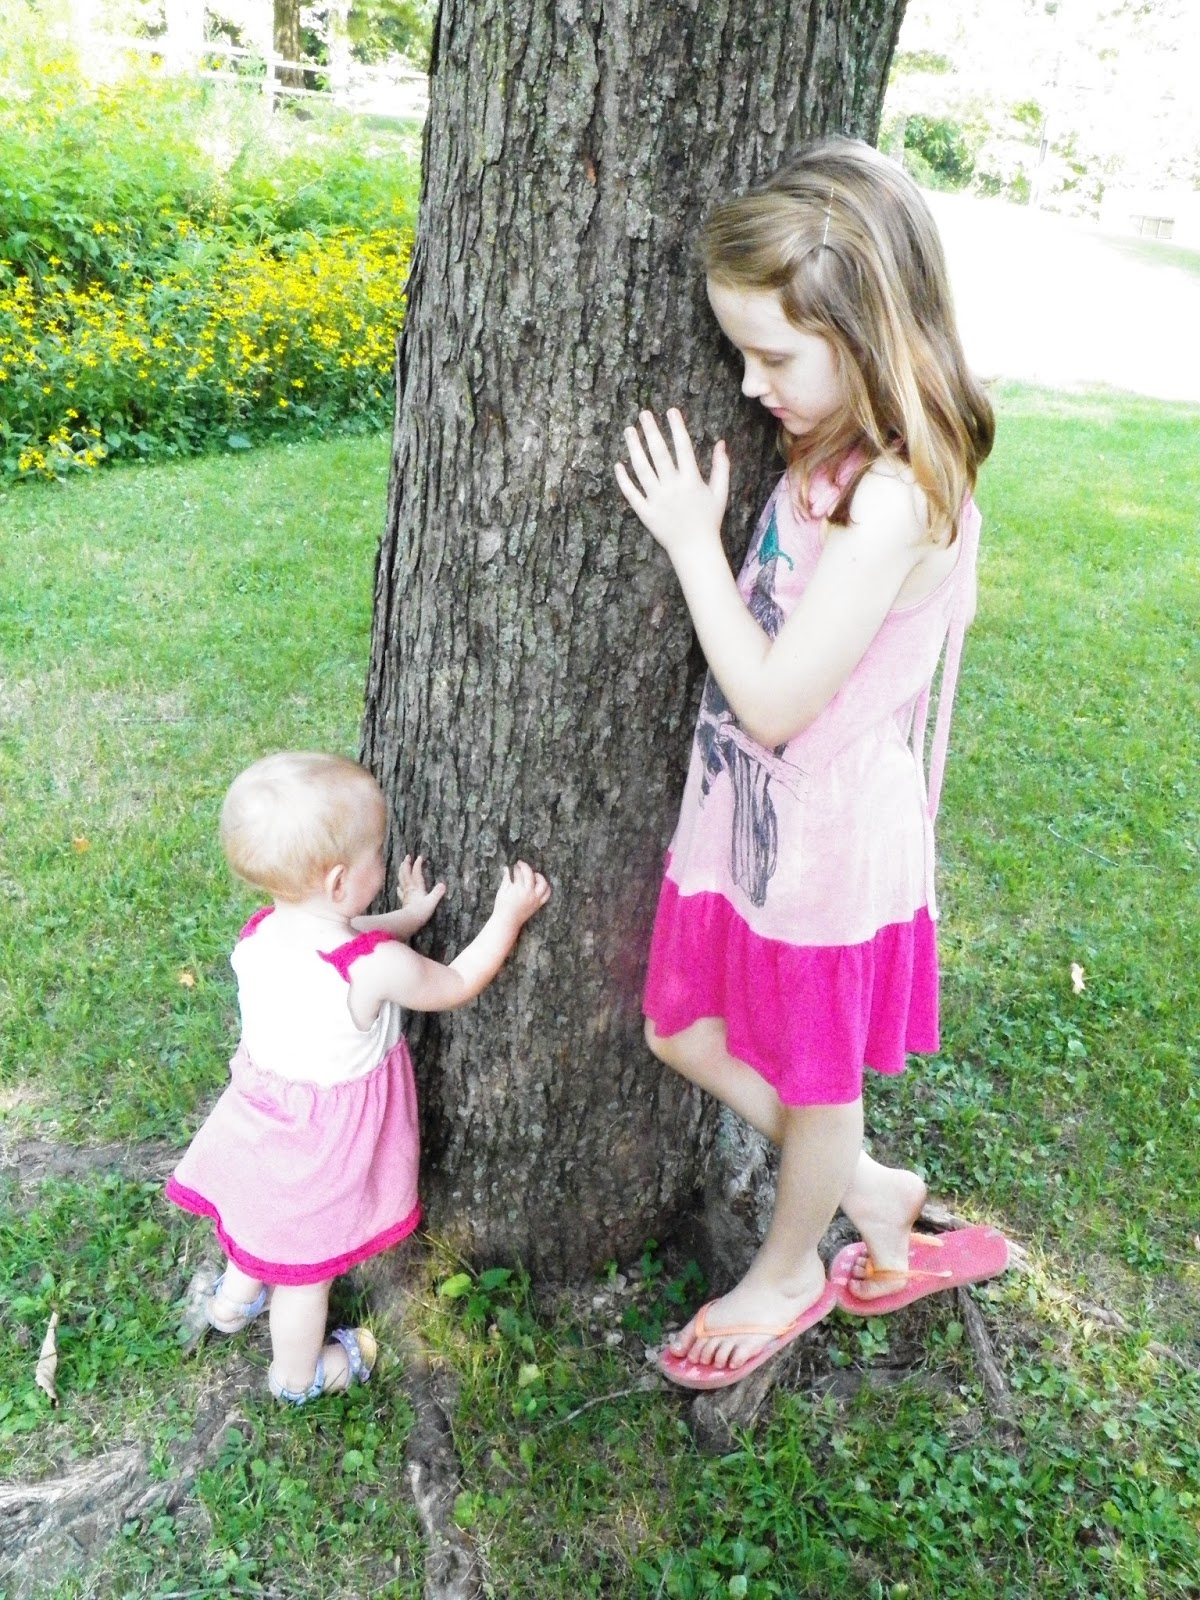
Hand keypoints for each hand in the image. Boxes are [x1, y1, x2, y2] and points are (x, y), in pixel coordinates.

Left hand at [398, 855, 445, 927]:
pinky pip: (401, 892)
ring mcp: (406, 894)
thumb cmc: (421, 912)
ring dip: (401, 872)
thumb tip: (443, 884)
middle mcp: (410, 889)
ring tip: (401, 866)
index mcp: (417, 887)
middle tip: (407, 856)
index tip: (419, 856)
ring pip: (402, 880)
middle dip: (406, 864)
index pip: (416, 873)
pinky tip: (399, 886)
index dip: (417, 864)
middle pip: (406, 874)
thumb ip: (437, 893)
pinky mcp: (404, 901)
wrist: (409, 921)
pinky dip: (400, 887)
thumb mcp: (431, 902)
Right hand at [493, 861, 551, 928]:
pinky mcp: (538, 904)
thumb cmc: (502, 906)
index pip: (520, 873)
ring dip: (539, 877)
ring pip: (543, 884)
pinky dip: (546, 888)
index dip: (517, 867)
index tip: (515, 865)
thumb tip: (506, 868)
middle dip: (526, 868)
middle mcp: (529, 893)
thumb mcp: (502, 891)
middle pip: (531, 875)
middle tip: (521, 866)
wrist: (507, 921)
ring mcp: (535, 899)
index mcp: (518, 889)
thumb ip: (506, 878)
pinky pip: (547, 894)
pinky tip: (540, 884)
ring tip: (533, 875)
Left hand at [614, 408, 729, 555]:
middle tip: (643, 413)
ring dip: (634, 448)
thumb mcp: (720, 493)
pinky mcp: (645, 513)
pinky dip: (624, 479)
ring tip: (629, 430)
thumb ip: (721, 467)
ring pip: (642, 469)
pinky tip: (618, 464)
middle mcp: (673, 488)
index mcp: (692, 481)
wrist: (695, 549)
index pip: (683, 447)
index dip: (677, 427)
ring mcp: (657, 500)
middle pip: (659, 454)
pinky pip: (631, 493)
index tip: (671, 411)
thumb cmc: (709, 520)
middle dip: (651, 431)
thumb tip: (721, 443)